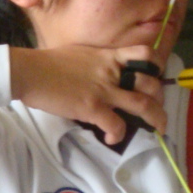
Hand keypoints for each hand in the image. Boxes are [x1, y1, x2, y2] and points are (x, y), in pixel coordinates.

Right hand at [9, 45, 165, 143]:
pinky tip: (113, 139)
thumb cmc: (51, 61)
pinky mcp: (93, 108)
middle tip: (158, 108)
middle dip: (161, 98)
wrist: (32, 71)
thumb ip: (100, 62)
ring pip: (143, 105)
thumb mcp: (83, 53)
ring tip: (156, 129)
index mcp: (110, 56)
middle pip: (151, 83)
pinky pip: (117, 125)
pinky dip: (119, 135)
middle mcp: (113, 72)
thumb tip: (105, 72)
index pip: (145, 55)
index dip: (156, 67)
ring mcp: (104, 90)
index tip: (156, 78)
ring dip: (155, 119)